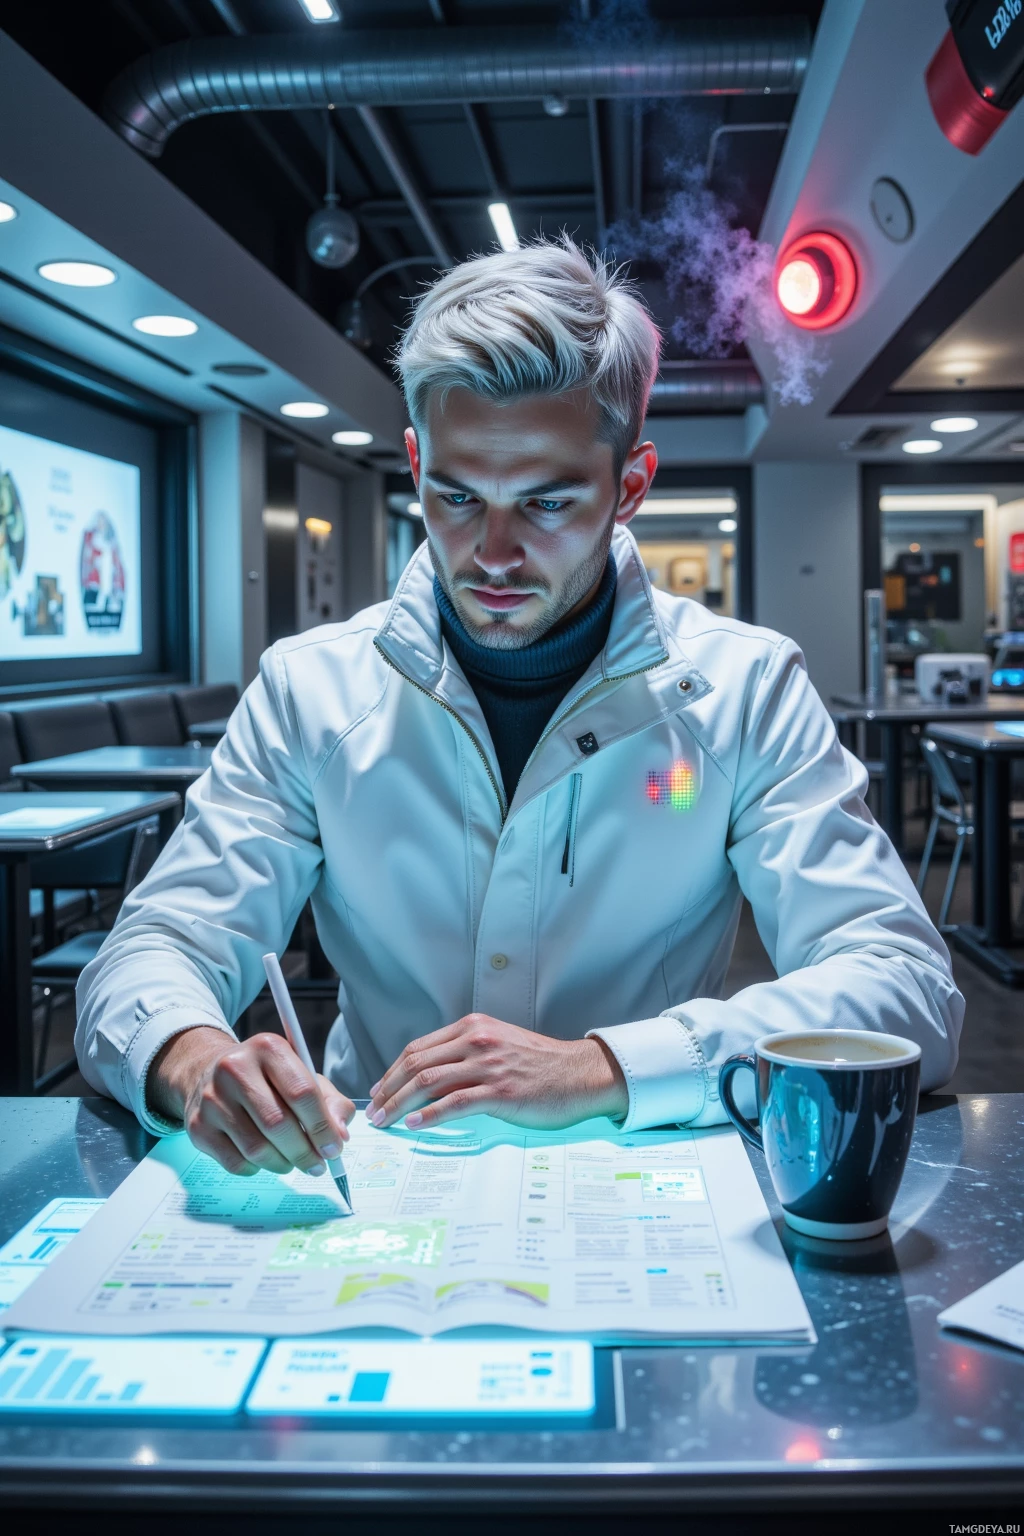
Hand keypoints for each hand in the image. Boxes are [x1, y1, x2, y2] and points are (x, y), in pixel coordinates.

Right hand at [148, 1026, 354, 1176]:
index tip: (335, 1149)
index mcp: (268, 1048)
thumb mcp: (301, 1075)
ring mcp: (212, 1099)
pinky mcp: (198, 1128)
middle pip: (278, 1124)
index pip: (301, 1092)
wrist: (208, 1074)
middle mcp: (235, 1068)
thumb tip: (339, 1137)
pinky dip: (258, 1168)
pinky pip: (236, 1163)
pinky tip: (265, 1158)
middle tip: (318, 1165)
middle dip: (305, 1152)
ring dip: (284, 1164)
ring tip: (293, 1161)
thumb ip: (329, 1102)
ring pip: (257, 1149)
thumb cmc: (265, 1078)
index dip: (322, 1126)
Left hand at [367, 1014, 627, 1130]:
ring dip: (400, 1104)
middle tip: (374, 1111)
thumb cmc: (542, 1064)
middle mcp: (477, 1040)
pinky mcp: (501, 1091)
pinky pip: (455, 1102)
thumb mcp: (500, 1044)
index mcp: (474, 1027)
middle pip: (417, 1063)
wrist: (582, 1074)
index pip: (419, 1048)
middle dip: (389, 1089)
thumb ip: (467, 1054)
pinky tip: (415, 1125)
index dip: (392, 1071)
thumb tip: (430, 1079)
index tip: (378, 1090)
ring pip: (429, 1082)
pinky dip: (430, 1115)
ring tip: (386, 1122)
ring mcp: (489, 1065)